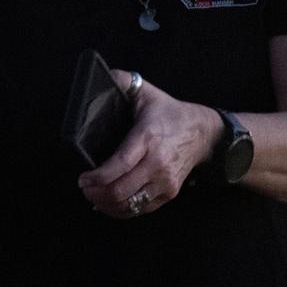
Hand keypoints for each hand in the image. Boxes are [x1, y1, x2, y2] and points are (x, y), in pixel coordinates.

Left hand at [78, 71, 218, 217]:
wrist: (204, 134)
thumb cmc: (170, 114)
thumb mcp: (148, 92)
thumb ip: (124, 81)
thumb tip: (105, 75)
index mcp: (147, 139)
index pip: (118, 166)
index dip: (97, 178)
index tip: (83, 178)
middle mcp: (157, 164)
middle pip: (121, 191)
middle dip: (95, 193)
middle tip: (84, 187)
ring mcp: (165, 182)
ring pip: (130, 205)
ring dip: (106, 204)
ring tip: (94, 195)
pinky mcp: (169, 193)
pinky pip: (141, 210)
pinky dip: (122, 210)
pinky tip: (110, 203)